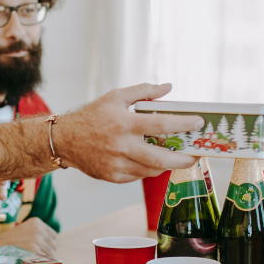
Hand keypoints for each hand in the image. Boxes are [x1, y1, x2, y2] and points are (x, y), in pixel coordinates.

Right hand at [0, 218, 58, 257]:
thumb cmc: (12, 239)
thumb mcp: (26, 228)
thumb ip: (39, 231)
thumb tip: (54, 242)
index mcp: (36, 222)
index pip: (53, 235)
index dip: (49, 242)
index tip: (43, 247)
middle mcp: (38, 229)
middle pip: (53, 244)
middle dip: (47, 250)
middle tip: (37, 254)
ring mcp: (36, 239)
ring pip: (50, 252)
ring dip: (44, 257)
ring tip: (34, 257)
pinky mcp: (34, 249)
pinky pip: (45, 258)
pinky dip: (40, 261)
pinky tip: (32, 260)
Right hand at [55, 83, 200, 182]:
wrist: (64, 140)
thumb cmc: (92, 116)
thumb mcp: (115, 97)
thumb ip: (143, 91)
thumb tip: (168, 87)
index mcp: (124, 123)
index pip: (161, 125)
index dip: (184, 124)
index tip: (199, 123)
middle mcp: (121, 146)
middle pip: (161, 158)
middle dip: (184, 158)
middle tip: (196, 154)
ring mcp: (117, 164)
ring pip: (152, 170)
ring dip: (169, 165)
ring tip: (179, 158)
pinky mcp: (113, 176)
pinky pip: (139, 176)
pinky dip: (150, 170)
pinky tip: (155, 162)